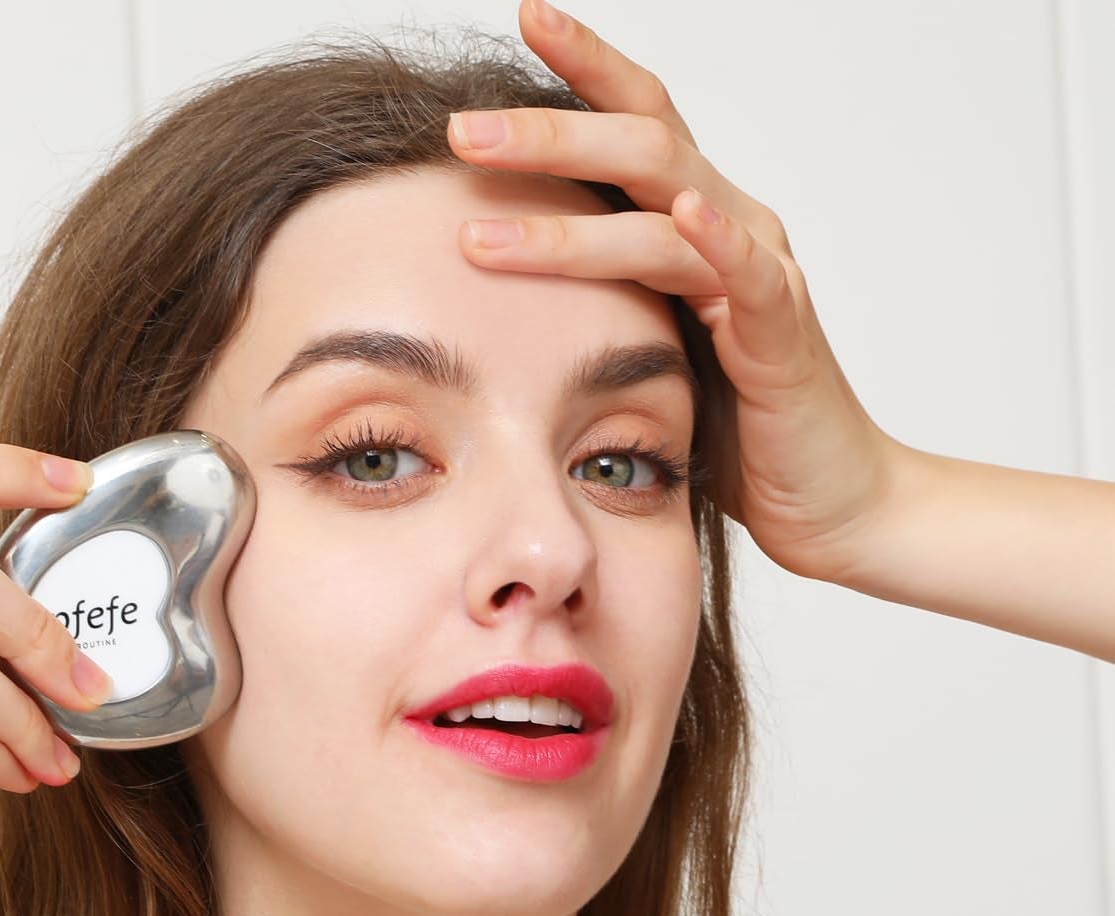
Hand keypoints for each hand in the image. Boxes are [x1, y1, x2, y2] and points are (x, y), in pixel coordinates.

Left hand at [446, 0, 911, 584]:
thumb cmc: (734, 429)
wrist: (827, 496)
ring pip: (664, 207)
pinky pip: (747, 274)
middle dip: (544, 132)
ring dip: (567, 211)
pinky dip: (715, 239)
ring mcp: (759, 274)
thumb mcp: (643, 351)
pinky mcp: (781, 334)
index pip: (634, 123)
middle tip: (460, 130)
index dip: (582, 68)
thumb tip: (493, 291)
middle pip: (638, 144)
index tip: (525, 15)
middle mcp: (729, 226)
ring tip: (482, 220)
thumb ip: (592, 307)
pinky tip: (677, 213)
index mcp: (692, 223)